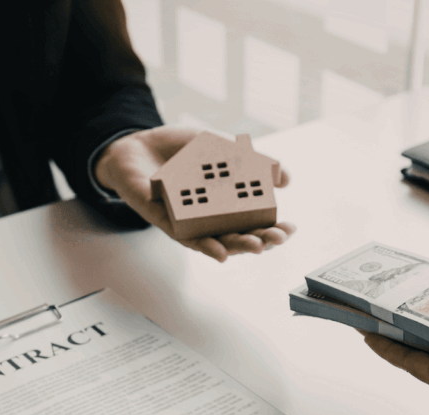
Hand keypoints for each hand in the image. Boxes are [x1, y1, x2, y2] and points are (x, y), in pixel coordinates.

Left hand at [95, 126, 294, 261]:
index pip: (254, 220)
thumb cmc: (180, 151)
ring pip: (217, 242)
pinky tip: (220, 253)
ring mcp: (190, 221)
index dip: (273, 227)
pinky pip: (187, 239)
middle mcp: (210, 216)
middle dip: (261, 240)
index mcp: (226, 202)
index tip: (291, 228)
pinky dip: (205, 247)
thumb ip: (250, 160)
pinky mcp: (168, 223)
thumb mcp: (220, 148)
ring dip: (238, 247)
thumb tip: (285, 177)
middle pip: (240, 236)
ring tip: (257, 248)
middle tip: (277, 239)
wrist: (137, 145)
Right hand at [359, 261, 428, 414]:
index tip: (402, 284)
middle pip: (419, 333)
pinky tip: (366, 332)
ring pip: (407, 347)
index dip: (423, 301)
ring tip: (355, 309)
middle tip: (368, 294)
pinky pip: (411, 362)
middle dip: (392, 314)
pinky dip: (386, 347)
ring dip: (379, 328)